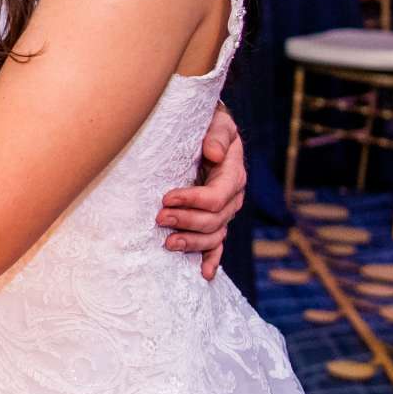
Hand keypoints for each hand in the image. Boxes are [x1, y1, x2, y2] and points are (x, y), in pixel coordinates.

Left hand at [159, 104, 247, 280]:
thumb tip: (214, 154)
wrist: (204, 127)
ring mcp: (225, 210)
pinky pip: (218, 244)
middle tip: (159, 218)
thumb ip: (217, 134)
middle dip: (186, 221)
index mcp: (233, 173)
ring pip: (214, 235)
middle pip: (215, 220)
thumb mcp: (215, 120)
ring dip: (192, 243)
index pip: (217, 197)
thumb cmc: (206, 121)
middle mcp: (232, 195)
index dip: (192, 201)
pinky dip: (212, 259)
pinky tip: (204, 273)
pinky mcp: (215, 219)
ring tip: (167, 243)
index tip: (167, 198)